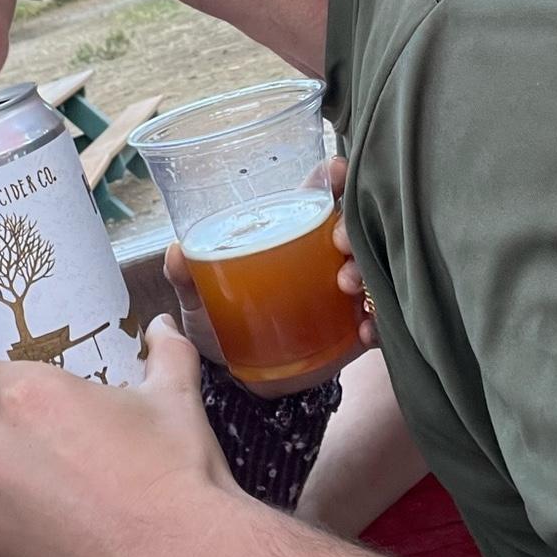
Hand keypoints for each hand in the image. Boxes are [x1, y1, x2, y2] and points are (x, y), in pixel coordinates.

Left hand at [0, 315, 239, 556]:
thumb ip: (163, 350)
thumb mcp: (176, 395)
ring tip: (68, 491)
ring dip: (11, 482)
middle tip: (55, 441)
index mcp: (25, 399)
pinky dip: (20, 529)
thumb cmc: (176, 472)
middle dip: (3, 433)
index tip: (29, 397)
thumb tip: (161, 325)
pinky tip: (70, 532)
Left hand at [163, 156, 377, 396]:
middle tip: (338, 242)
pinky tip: (362, 329)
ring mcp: (343, 294)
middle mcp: (323, 258)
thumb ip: (187, 277)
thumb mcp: (199, 299)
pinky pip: (381, 320)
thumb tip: (175, 251)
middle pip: (353, 226)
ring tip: (344, 285)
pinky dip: (377, 322)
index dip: (333, 177)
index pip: (319, 195)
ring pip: (371, 268)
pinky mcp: (353, 331)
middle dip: (351, 226)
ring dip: (364, 269)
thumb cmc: (220, 325)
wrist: (238, 386)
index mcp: (290, 236)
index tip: (338, 170)